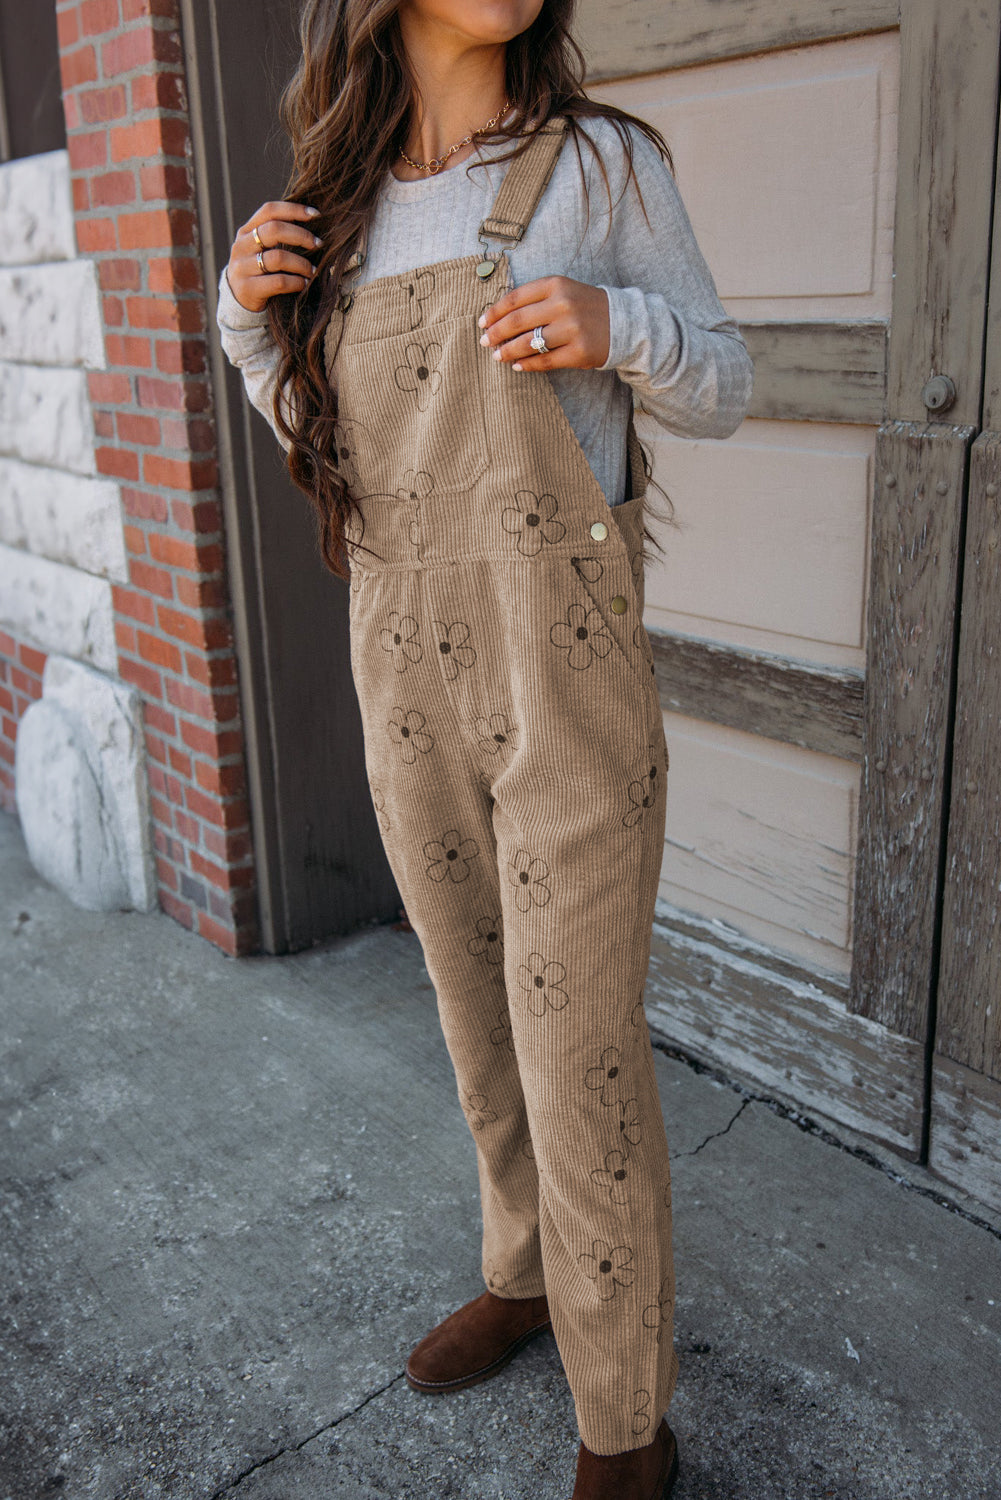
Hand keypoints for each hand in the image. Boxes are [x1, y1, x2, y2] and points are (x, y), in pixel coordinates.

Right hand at [226, 200, 322, 312]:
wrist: (238, 299)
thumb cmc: (258, 270)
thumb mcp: (260, 248)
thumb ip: (276, 235)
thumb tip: (311, 221)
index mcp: (246, 231)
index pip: (270, 210)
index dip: (294, 210)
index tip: (316, 215)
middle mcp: (242, 246)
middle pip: (274, 230)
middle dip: (301, 236)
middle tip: (318, 244)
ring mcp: (243, 267)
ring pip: (278, 258)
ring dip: (302, 264)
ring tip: (312, 270)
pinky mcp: (248, 288)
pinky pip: (279, 282)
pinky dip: (296, 282)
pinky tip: (304, 284)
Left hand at [477, 275, 610, 370]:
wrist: (624, 322)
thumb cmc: (586, 306)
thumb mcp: (563, 290)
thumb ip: (535, 299)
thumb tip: (500, 318)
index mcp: (556, 285)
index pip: (515, 298)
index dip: (494, 312)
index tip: (482, 322)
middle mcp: (563, 305)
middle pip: (517, 321)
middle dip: (496, 333)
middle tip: (484, 342)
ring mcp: (571, 329)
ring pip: (527, 343)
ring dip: (507, 351)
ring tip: (497, 356)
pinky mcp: (578, 352)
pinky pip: (544, 361)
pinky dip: (527, 365)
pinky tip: (517, 366)